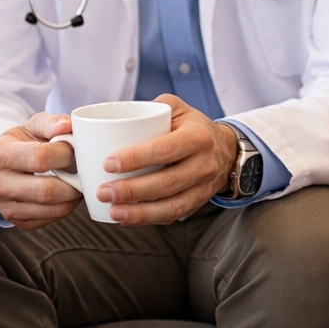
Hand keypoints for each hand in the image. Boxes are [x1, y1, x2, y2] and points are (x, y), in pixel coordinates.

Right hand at [0, 112, 80, 229]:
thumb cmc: (19, 145)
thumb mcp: (30, 127)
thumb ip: (50, 123)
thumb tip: (68, 125)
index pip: (39, 157)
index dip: (64, 154)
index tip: (73, 149)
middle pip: (46, 190)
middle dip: (73, 182)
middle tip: (83, 171)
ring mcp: (6, 207)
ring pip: (51, 209)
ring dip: (73, 197)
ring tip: (79, 183)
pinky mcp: (18, 221)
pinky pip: (50, 219)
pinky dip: (66, 207)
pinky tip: (67, 194)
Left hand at [100, 94, 238, 225]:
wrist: (225, 150)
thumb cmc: (192, 126)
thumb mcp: (177, 108)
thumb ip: (149, 109)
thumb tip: (113, 120)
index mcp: (198, 137)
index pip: (165, 149)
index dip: (136, 158)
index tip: (108, 163)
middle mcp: (204, 164)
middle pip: (167, 182)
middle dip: (132, 190)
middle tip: (103, 192)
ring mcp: (203, 187)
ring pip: (171, 206)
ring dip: (139, 212)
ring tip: (113, 212)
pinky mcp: (197, 203)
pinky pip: (173, 216)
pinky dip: (148, 219)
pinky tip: (126, 218)